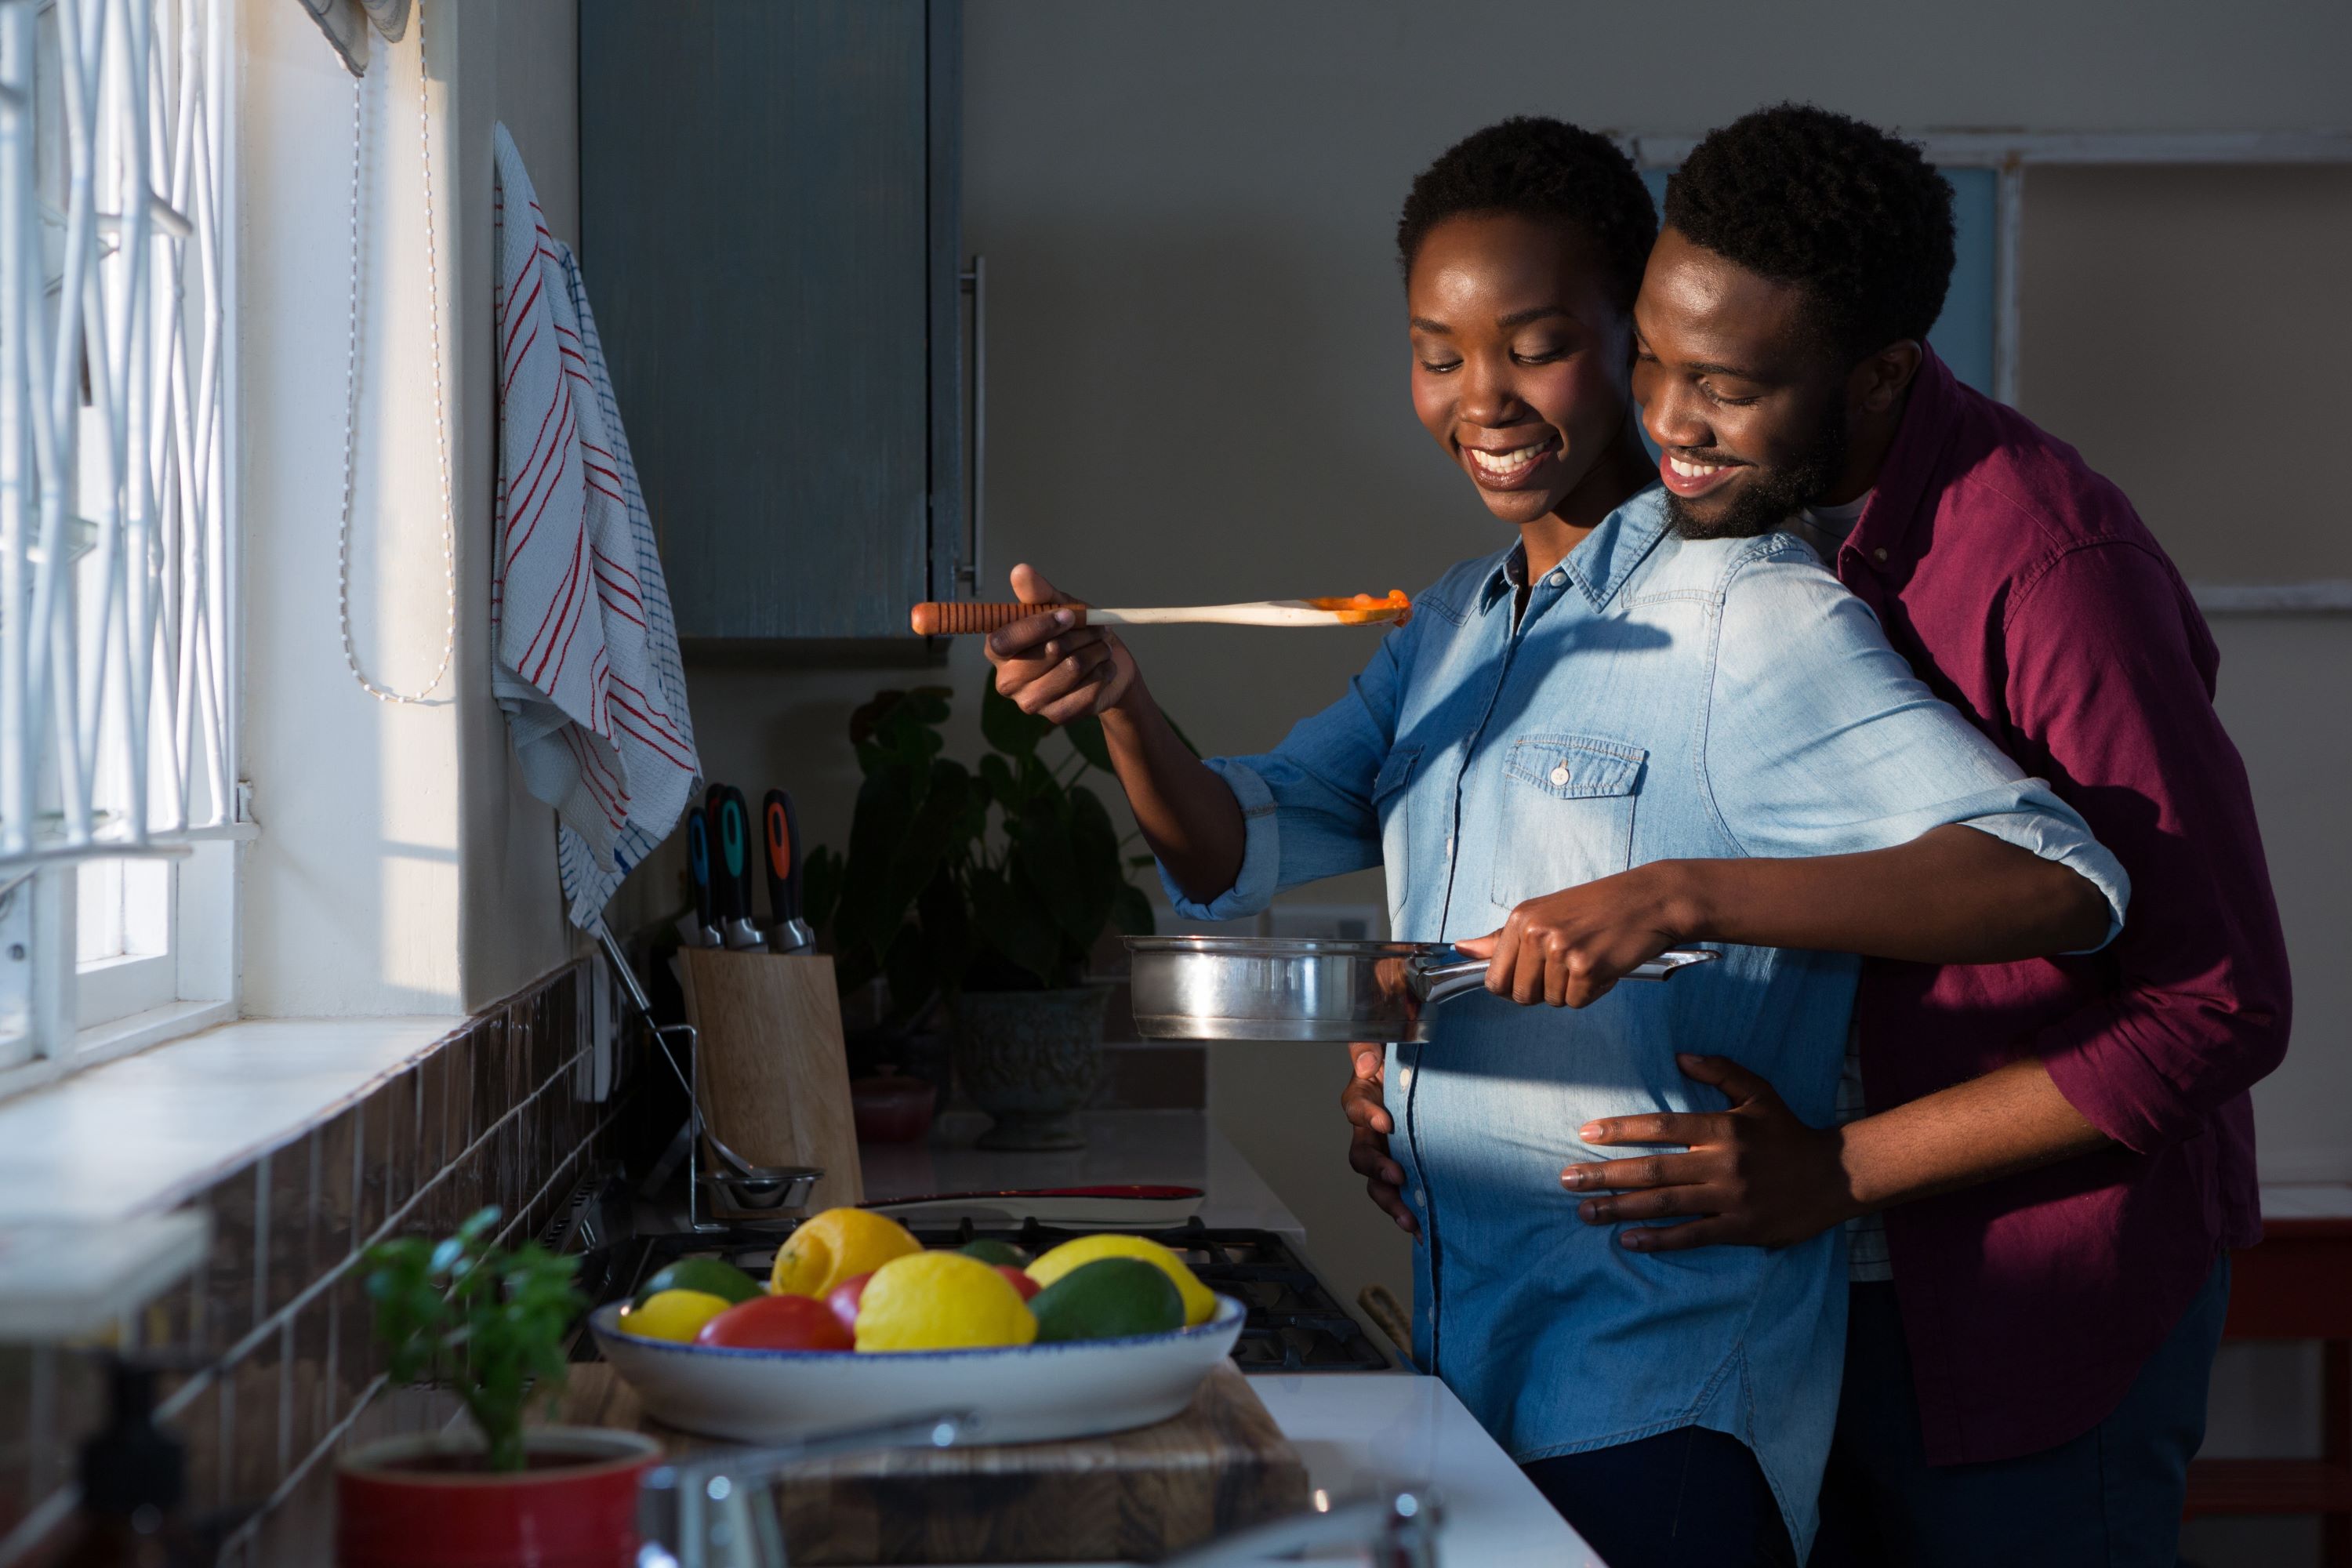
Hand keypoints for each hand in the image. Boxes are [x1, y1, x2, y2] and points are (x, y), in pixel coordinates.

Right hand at [983, 563, 1139, 723]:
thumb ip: (1038, 592)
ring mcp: (1030, 703)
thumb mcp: (1058, 605)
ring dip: (1096, 653)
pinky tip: (1103, 669)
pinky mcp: (1055, 716)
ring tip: (1101, 647)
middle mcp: (1007, 680)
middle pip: (1046, 653)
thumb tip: (1020, 571)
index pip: (1005, 640)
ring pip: (1071, 669)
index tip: (1069, 615)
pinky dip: (1102, 674)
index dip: (1039, 626)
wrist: (1105, 665)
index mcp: (998, 650)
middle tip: (1096, 629)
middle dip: (1079, 636)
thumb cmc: (1073, 633)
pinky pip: (1085, 692)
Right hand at [1340, 1043, 1418, 1236]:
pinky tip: (1424, 1228)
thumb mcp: (1387, 1040)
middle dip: (1377, 1169)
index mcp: (1364, 1096)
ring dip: (1390, 1202)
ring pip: (1378, 1182)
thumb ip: (1370, 1047)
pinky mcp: (1408, 1165)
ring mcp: (1389, 1150)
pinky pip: (1402, 1192)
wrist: (1429, 1067)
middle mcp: (1371, 1129)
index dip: (1368, 1116)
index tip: (1386, 1123)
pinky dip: (1410, 1211)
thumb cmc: (1406, 1054)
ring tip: (1409, 1220)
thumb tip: (1368, 1063)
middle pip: (1362, 1155)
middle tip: (1396, 1177)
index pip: (1356, 1107)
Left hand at [1456, 862, 1697, 1007]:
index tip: (1537, 973)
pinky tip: (1606, 963)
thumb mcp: (1544, 914)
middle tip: (1570, 962)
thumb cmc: (1600, 907)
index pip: (1494, 979)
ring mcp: (1561, 950)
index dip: (1516, 985)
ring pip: (1552, 1001)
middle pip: (1521, 996)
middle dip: (1545, 990)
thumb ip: (1502, 939)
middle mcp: (1536, 933)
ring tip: (1591, 956)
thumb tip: (1463, 949)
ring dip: (1574, 989)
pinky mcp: (1587, 968)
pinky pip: (1579, 1002)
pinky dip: (1595, 991)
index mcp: (1520, 919)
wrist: (1649, 899)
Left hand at [1559, 1054, 1859, 1250]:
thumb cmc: (1789, 1132)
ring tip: (1585, 1210)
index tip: (1586, 1134)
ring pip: (1666, 1204)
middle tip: (1567, 1179)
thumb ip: (1721, 1071)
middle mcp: (1722, 1164)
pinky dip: (1658, 1239)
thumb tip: (1679, 1056)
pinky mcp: (1739, 1229)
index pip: (1662, 1127)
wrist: (1835, 1177)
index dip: (1622, 1130)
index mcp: (1723, 1128)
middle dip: (1606, 1174)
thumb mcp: (1760, 1093)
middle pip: (1653, 1169)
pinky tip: (1626, 1239)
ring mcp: (1730, 1199)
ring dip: (1621, 1208)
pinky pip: (1692, 1235)